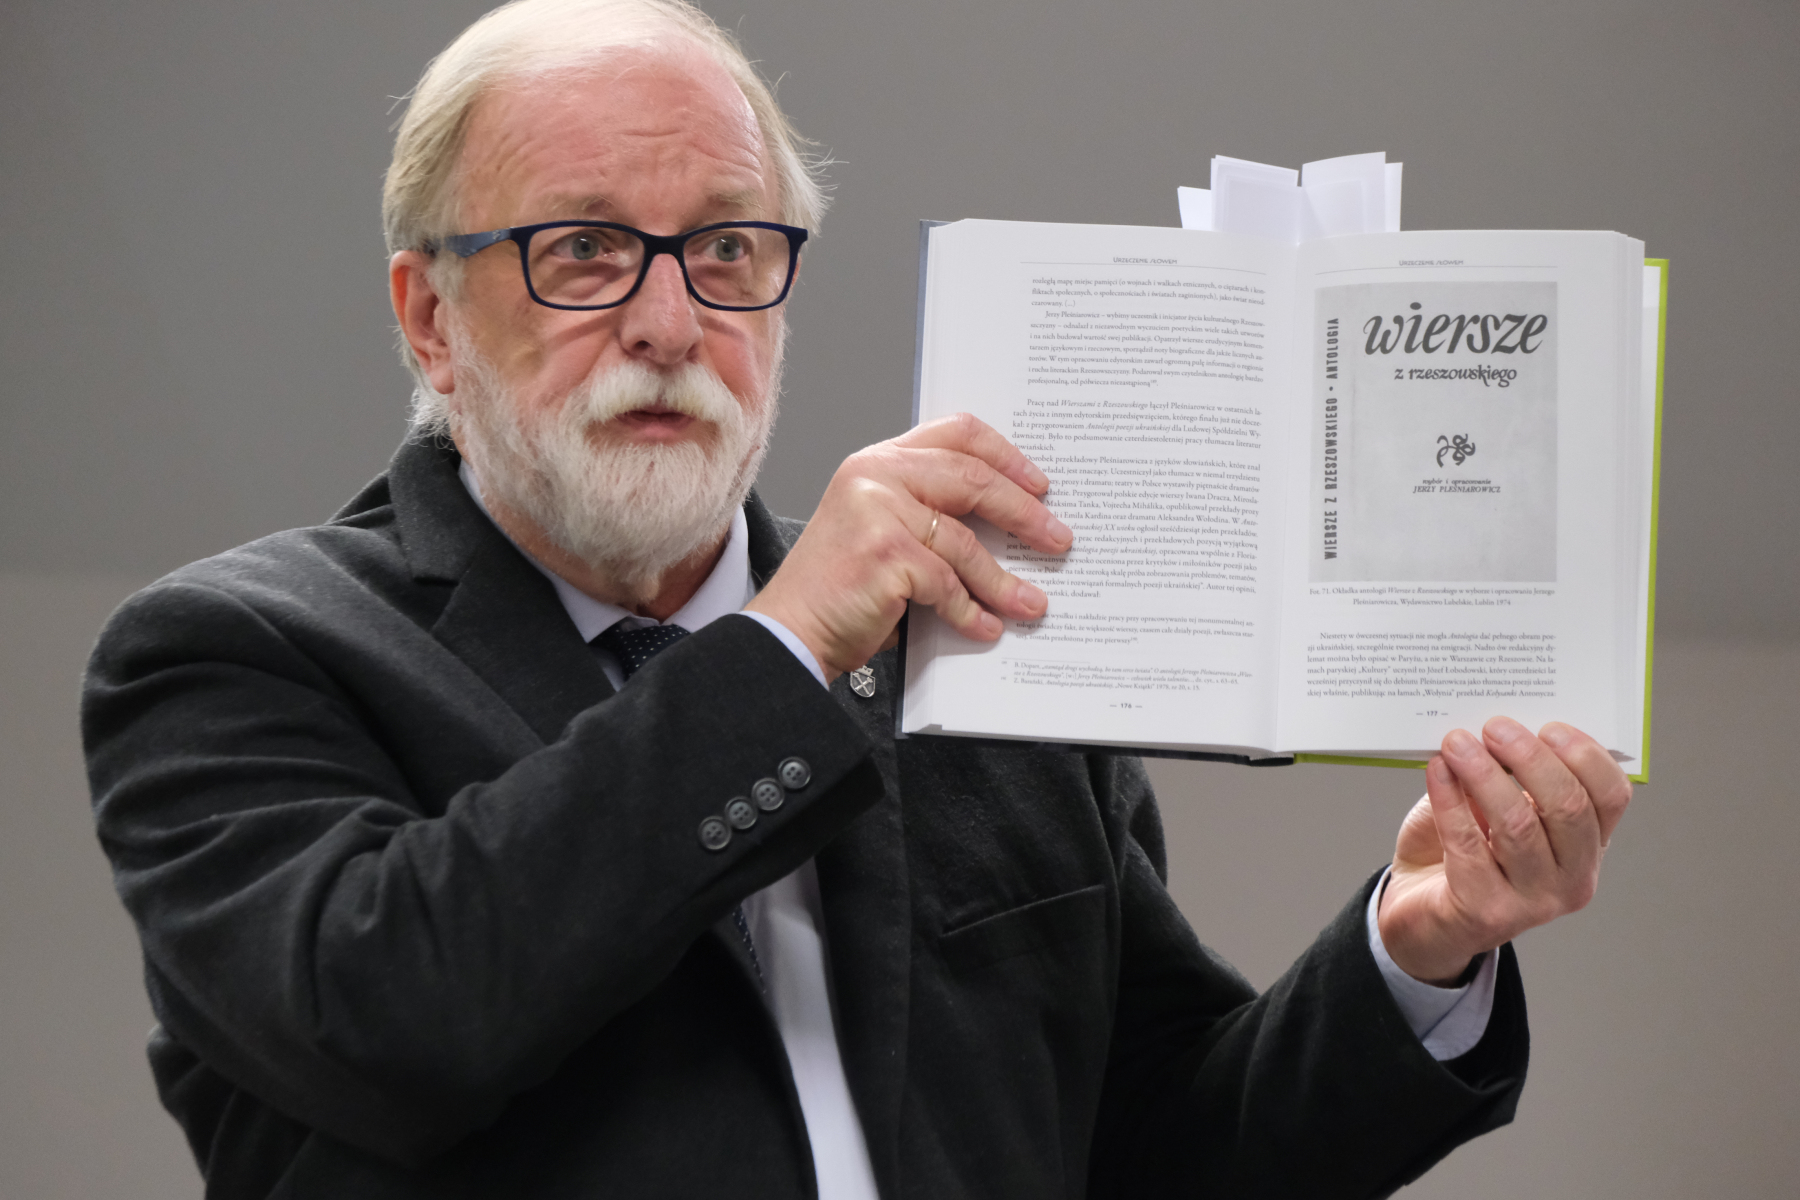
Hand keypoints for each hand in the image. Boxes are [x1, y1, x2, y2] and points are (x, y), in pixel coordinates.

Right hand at [746, 413, 1071, 681]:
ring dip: (1004, 580)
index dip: (1006, 456)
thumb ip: (929, 514)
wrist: (789, 631)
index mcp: (877, 463)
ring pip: (965, 542)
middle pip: (972, 479)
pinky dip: (971, 611)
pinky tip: (986, 628)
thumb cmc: (837, 589)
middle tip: (1056, 538)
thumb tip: (1008, 528)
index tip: (1039, 484)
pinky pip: (947, 583)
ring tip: (1031, 603)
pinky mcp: (885, 554)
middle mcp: (875, 476)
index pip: (956, 435)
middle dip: (1024, 513)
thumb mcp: (882, 531)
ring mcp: (878, 512)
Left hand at [1378, 717, 1631, 984]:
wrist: (1420, 911)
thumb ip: (1511, 775)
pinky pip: (1468, 844)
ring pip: (1519, 825)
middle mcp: (1572, 879)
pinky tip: (1437, 771)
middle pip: (1568, 808)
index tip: (1548, 725)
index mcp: (1588, 846)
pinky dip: (1450, 800)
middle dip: (1531, 759)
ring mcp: (1533, 902)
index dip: (1585, 756)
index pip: (1611, 798)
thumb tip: (1501, 726)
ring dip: (1485, 774)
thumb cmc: (1466, 849)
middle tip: (1494, 727)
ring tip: (1456, 742)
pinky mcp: (1485, 912)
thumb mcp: (1500, 808)